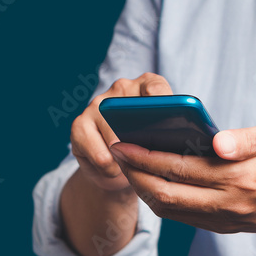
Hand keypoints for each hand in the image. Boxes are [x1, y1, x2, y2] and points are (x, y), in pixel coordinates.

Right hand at [70, 73, 172, 191]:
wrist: (113, 168)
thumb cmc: (145, 150)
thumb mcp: (164, 139)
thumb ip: (170, 131)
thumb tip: (176, 141)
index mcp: (146, 85)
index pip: (156, 88)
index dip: (164, 104)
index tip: (172, 120)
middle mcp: (120, 88)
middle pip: (134, 115)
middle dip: (145, 142)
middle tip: (151, 158)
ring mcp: (96, 104)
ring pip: (116, 140)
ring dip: (127, 161)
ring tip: (130, 164)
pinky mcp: (79, 125)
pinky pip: (101, 156)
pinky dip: (111, 169)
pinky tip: (112, 167)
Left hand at [109, 120, 255, 233]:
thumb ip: (248, 138)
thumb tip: (217, 142)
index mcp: (241, 178)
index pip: (180, 167)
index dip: (146, 156)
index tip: (122, 141)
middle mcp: (229, 204)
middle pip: (166, 193)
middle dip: (134, 173)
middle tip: (114, 151)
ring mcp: (224, 220)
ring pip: (169, 209)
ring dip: (142, 189)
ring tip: (126, 165)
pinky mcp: (223, 227)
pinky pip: (181, 217)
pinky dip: (158, 200)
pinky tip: (148, 180)